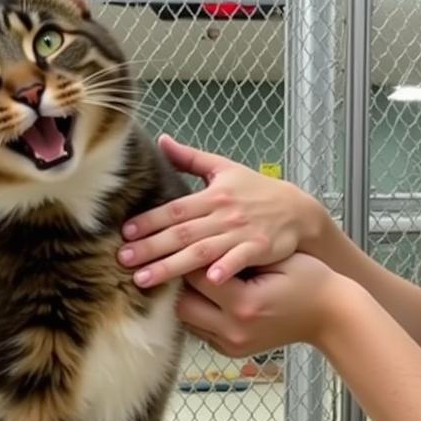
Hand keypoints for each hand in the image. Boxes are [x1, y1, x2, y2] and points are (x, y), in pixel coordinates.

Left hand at [118, 135, 322, 287]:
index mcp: (213, 195)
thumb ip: (191, 159)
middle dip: (150, 246)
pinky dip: (226, 267)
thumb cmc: (259, 191)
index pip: (174, 209)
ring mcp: (241, 232)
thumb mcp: (226, 169)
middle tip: (122, 259)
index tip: (125, 232)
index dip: (149, 220)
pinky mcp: (260, 248)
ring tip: (144, 280)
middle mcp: (223, 214)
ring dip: (172, 265)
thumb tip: (162, 140)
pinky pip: (240, 259)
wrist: (298, 211)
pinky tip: (210, 280)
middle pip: (181, 232)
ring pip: (201, 250)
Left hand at [178, 253, 349, 357]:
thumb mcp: (277, 258)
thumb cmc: (311, 280)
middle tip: (180, 259)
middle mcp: (234, 330)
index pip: (197, 276)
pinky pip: (199, 330)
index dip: (188, 255)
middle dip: (180, 281)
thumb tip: (203, 242)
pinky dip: (198, 311)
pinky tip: (202, 294)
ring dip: (185, 298)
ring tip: (186, 276)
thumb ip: (239, 253)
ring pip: (187, 320)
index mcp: (245, 304)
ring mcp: (232, 345)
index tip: (182, 240)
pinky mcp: (232, 351)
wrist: (333, 316)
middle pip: (183, 304)